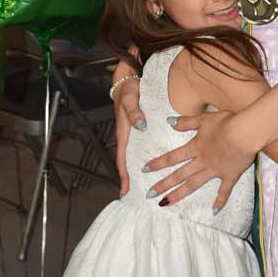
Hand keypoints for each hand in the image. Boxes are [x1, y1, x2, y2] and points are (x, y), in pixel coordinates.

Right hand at [111, 70, 143, 193]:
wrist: (128, 80)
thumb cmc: (129, 90)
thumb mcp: (130, 99)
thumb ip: (134, 112)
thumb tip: (141, 126)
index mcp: (123, 133)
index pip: (122, 158)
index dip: (124, 175)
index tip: (126, 191)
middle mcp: (128, 137)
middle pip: (128, 162)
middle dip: (131, 179)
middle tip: (137, 196)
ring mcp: (133, 135)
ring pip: (134, 156)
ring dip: (137, 171)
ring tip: (146, 186)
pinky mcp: (139, 130)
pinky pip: (141, 148)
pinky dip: (144, 158)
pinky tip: (155, 165)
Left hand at [145, 109, 252, 211]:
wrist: (246, 132)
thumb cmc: (226, 122)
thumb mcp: (203, 119)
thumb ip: (186, 122)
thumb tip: (169, 122)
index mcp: (195, 148)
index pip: (172, 157)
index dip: (157, 163)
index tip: (144, 170)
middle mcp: (201, 162)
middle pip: (179, 175)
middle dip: (163, 185)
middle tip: (149, 194)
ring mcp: (215, 171)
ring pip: (193, 185)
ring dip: (179, 195)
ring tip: (166, 204)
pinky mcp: (230, 176)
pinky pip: (224, 191)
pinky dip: (219, 201)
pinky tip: (214, 212)